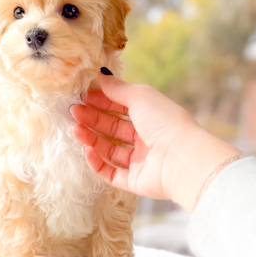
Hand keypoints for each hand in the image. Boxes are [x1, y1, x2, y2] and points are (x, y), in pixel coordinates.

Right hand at [70, 69, 241, 211]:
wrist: (182, 159)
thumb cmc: (165, 121)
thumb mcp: (140, 96)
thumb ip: (118, 88)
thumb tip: (101, 75)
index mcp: (151, 116)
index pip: (121, 107)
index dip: (101, 101)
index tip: (82, 96)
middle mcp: (147, 138)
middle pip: (113, 128)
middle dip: (92, 119)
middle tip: (74, 112)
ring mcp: (141, 161)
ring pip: (109, 150)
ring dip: (91, 138)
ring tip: (75, 129)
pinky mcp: (135, 181)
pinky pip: (111, 172)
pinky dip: (97, 162)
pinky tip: (86, 149)